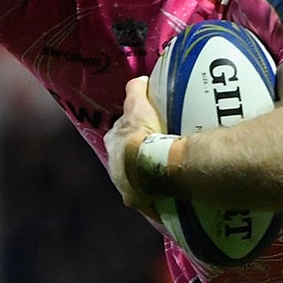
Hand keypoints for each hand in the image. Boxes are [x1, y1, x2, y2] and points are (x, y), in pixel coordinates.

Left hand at [104, 77, 164, 217]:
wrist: (147, 165)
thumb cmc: (139, 133)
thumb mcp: (136, 104)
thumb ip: (135, 90)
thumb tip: (140, 80)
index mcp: (112, 144)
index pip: (118, 136)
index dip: (128, 133)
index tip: (141, 132)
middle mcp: (114, 167)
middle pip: (124, 160)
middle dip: (135, 158)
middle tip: (153, 155)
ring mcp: (125, 188)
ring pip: (135, 181)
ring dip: (146, 179)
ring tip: (163, 177)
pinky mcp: (139, 203)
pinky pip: (150, 200)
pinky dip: (158, 197)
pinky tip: (169, 196)